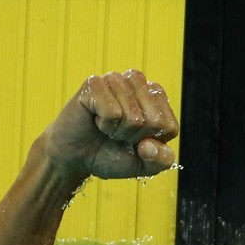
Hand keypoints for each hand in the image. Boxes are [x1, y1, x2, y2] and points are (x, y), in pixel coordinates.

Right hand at [42, 70, 179, 180]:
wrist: (76, 158)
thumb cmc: (111, 154)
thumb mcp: (144, 165)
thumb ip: (162, 160)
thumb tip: (149, 145)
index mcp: (157, 98)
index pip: (169, 126)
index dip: (151, 142)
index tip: (135, 141)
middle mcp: (138, 83)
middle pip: (154, 120)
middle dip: (135, 137)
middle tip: (118, 134)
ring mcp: (116, 80)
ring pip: (134, 117)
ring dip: (118, 131)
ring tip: (107, 126)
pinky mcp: (94, 83)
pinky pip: (112, 112)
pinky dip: (104, 124)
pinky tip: (95, 119)